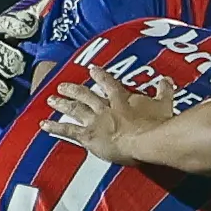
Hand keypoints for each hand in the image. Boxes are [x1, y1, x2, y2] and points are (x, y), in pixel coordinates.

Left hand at [43, 69, 183, 161]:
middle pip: (86, 95)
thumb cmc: (157, 124)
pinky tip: (44, 124)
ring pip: (75, 109)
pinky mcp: (89, 136)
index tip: (92, 69)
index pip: (108, 83)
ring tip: (52, 98)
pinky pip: (68, 131)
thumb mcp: (164, 104)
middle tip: (62, 85)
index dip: (100, 76)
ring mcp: (95, 121)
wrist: (146, 140)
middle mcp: (105, 107)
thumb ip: (164, 91)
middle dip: (74, 90)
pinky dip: (55, 127)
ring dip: (62, 103)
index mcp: (122, 98)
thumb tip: (166, 80)